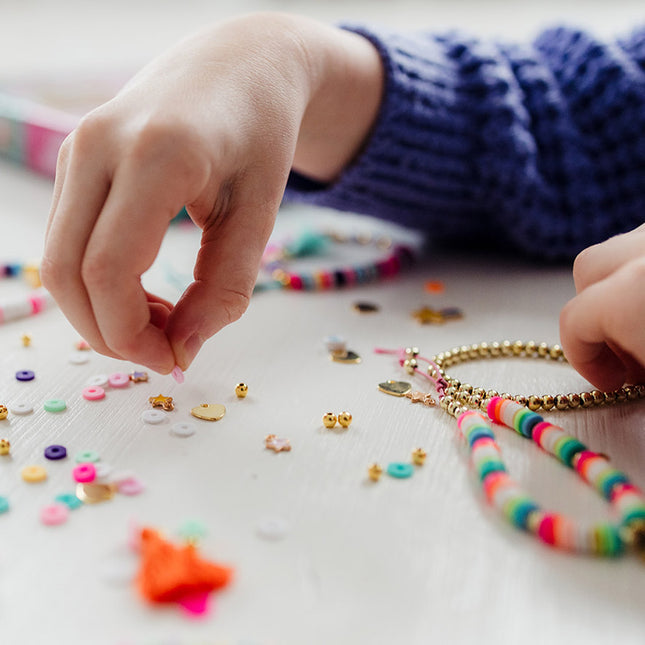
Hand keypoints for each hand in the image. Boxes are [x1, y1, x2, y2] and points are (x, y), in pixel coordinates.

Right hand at [41, 13, 383, 371]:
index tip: (173, 359)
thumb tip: (184, 349)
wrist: (239, 67)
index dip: (130, 332)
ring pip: (57, 260)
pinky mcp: (75, 160)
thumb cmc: (260, 135)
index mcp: (157, 155)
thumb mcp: (259, 214)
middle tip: (163, 352)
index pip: (107, 268)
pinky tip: (140, 293)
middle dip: (108, 332)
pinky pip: (67, 239)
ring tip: (161, 321)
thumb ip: (226, 287)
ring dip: (100, 311)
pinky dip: (96, 284)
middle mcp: (99, 146)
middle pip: (67, 271)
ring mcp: (77, 149)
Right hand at [560, 223, 644, 390]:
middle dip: (597, 313)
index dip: (586, 361)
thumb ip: (638, 364)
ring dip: (625, 287)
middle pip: (591, 269)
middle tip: (625, 352)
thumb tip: (634, 368)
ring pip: (626, 248)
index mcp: (633, 291)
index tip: (611, 383)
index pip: (575, 321)